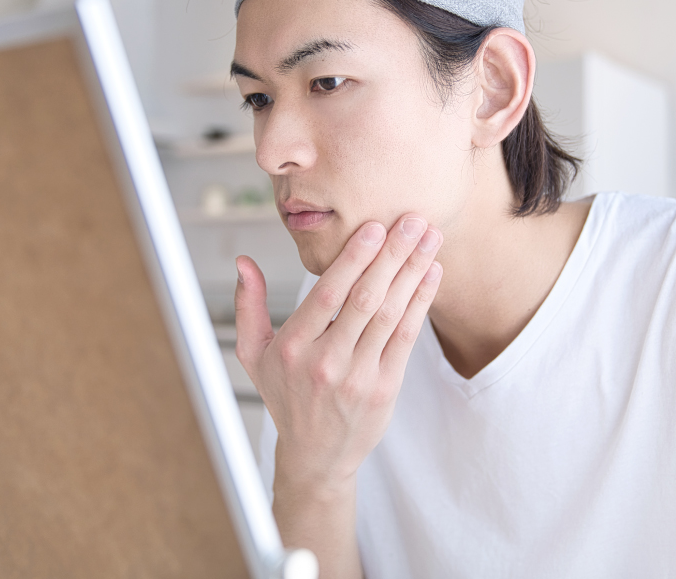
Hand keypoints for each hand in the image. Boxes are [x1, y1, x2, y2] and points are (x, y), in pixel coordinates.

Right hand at [234, 214, 442, 493]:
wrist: (316, 455)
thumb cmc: (285, 396)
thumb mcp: (252, 355)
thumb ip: (248, 307)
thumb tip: (243, 262)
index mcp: (292, 348)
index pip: (327, 295)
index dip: (353, 259)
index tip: (374, 226)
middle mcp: (325, 362)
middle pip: (365, 299)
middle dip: (393, 254)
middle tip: (414, 220)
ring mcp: (358, 377)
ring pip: (390, 314)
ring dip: (414, 271)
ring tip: (430, 239)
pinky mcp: (384, 387)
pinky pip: (406, 337)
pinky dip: (421, 302)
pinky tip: (432, 274)